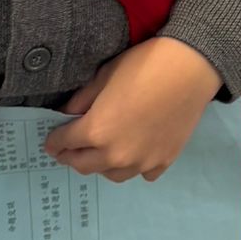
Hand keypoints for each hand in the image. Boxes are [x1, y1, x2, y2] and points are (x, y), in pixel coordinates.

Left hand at [45, 37, 221, 182]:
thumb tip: (67, 114)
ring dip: (101, 164)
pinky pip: (142, 174)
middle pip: (83, 165)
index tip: (50, 140)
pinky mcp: (163, 162)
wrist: (190, 68)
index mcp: (96, 131)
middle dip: (71, 157)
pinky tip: (134, 154)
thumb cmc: (143, 65)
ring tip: (100, 153)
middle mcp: (115, 155)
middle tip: (67, 150)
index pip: (64, 143)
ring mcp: (141, 162)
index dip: (54, 140)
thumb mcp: (104, 76)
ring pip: (111, 174)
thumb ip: (82, 100)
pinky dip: (134, 166)